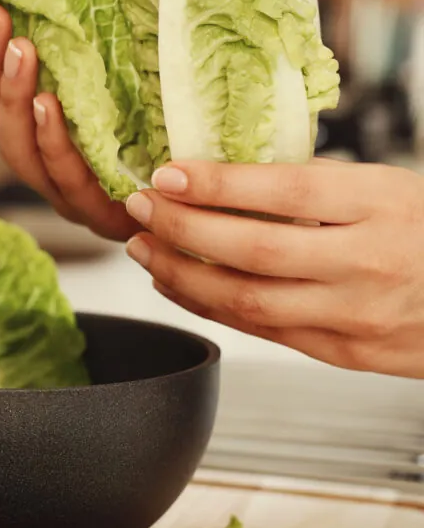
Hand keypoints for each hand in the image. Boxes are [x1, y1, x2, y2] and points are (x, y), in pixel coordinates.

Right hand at [0, 0, 138, 240]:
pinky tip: (50, 104)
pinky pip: (65, 176)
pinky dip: (53, 139)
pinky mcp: (96, 211)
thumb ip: (101, 39)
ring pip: (17, 148)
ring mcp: (62, 191)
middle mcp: (38, 161)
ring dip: (14, 95)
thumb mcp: (126, 77)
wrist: (202, 206)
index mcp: (34, 129)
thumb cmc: (162, 135)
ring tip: (20, 49)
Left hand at [125, 159, 423, 378]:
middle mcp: (367, 263)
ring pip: (247, 300)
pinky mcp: (342, 353)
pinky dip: (210, 307)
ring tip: (143, 249)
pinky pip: (262, 330)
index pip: (285, 192)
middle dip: (182, 229)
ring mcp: (354, 315)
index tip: (168, 174)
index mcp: (382, 206)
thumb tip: (228, 176)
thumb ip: (318, 186)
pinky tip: (179, 285)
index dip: (218, 184)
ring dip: (182, 274)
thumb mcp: (388, 188)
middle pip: (254, 250)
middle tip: (140, 209)